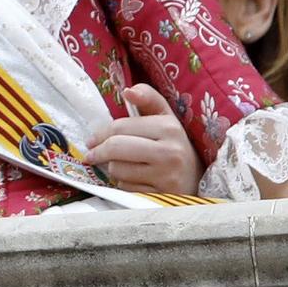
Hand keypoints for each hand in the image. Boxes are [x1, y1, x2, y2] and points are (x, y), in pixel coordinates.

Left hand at [87, 84, 203, 196]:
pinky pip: (126, 187)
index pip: (120, 127)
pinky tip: (134, 179)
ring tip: (122, 165)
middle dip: (98, 152)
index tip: (92, 140)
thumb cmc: (173, 144)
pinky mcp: (161, 195)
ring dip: (113, 168)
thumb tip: (127, 91)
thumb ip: (148, 99)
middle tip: (91, 154)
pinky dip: (123, 183)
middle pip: (116, 148)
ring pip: (117, 169)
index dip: (100, 133)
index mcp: (169, 128)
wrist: (196, 178)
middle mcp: (170, 152)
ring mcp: (167, 176)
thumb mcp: (165, 117)